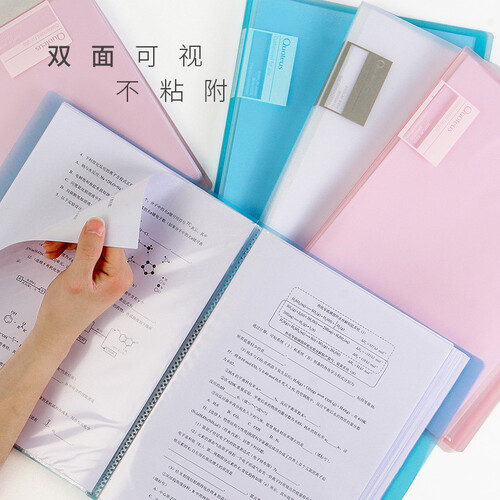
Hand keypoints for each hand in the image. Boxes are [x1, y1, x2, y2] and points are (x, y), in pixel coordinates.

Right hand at [33, 217, 132, 351]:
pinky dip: (73, 252)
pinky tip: (57, 254)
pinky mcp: (101, 274)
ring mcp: (111, 274)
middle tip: (55, 242)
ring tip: (52, 250)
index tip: (79, 222)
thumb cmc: (65, 311)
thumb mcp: (76, 277)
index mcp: (120, 276)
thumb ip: (88, 250)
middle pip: (103, 243)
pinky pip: (90, 254)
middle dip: (78, 239)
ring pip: (94, 246)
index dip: (97, 230)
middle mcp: (120, 274)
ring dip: (72, 245)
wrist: (56, 330)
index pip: (114, 241)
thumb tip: (98, 225)